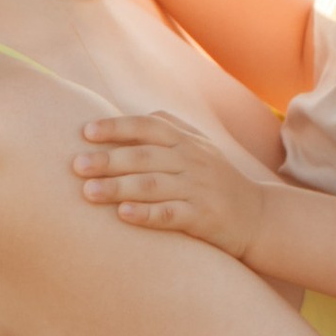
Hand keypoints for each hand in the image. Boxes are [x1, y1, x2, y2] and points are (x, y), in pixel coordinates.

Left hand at [71, 110, 270, 258]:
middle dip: (107, 160)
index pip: (148, 126)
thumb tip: (127, 119)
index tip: (86, 133)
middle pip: (144, 156)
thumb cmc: (217, 180)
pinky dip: (146, 214)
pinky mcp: (204, 217)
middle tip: (76, 166)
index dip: (116, 127)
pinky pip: (171, 214)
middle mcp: (193, 160)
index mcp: (188, 141)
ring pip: (152, 185)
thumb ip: (169, 129)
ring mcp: (199, 189)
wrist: (259, 217)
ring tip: (87, 192)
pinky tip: (123, 215)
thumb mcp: (200, 147)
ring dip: (117, 188)